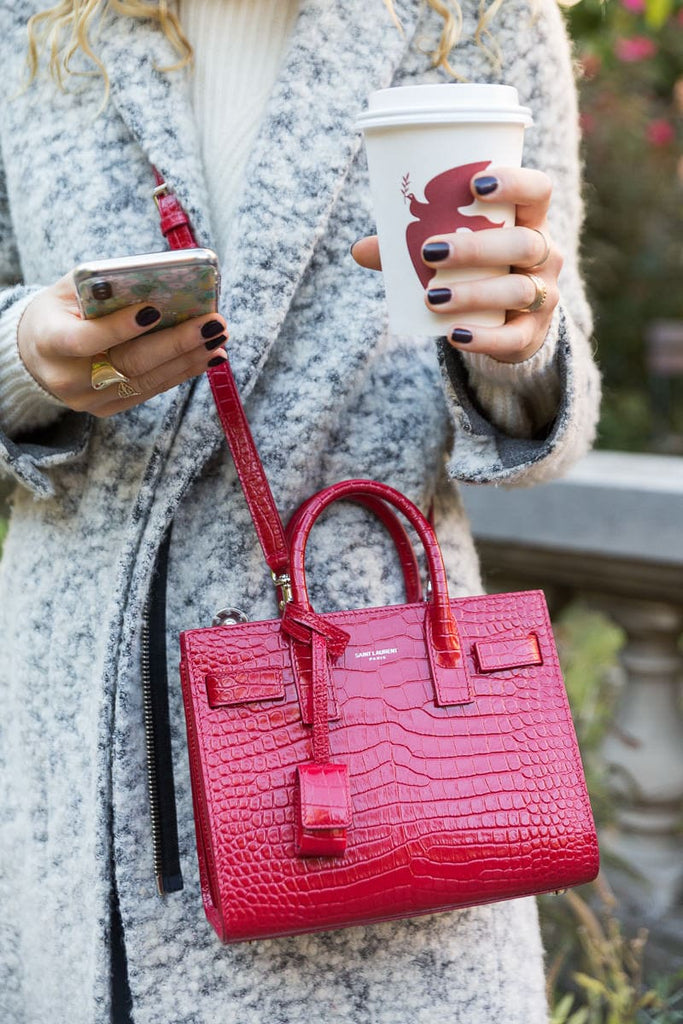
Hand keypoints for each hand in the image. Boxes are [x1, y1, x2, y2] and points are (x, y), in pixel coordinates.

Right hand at [17, 272, 228, 416]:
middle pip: (129, 364)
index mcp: (50, 342)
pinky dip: (182, 372)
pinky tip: (208, 356)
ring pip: (146, 381)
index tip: (155, 310)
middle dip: (176, 343)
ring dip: (189, 359)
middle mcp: (69, 378)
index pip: (85, 340)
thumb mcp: (67, 291)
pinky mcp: (108, 409)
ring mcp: (89, 399)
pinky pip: (150, 391)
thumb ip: (103, 285)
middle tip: (213, 324)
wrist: (36, 354)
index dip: (120, 328)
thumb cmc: (59, 312)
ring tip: (219, 338)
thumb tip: (158, 280)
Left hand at [351, 166, 561, 362]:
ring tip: (432, 297)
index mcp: (529, 221)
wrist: (510, 323)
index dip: (515, 183)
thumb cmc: (480, 271)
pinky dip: (483, 337)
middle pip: (524, 243)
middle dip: (477, 247)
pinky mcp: (532, 332)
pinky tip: (453, 334)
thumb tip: (358, 249)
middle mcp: (545, 254)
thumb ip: (411, 248)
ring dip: (473, 293)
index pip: (538, 191)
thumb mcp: (456, 253)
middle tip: (430, 252)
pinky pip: (512, 336)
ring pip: (518, 290)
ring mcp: (544, 295)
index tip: (475, 184)